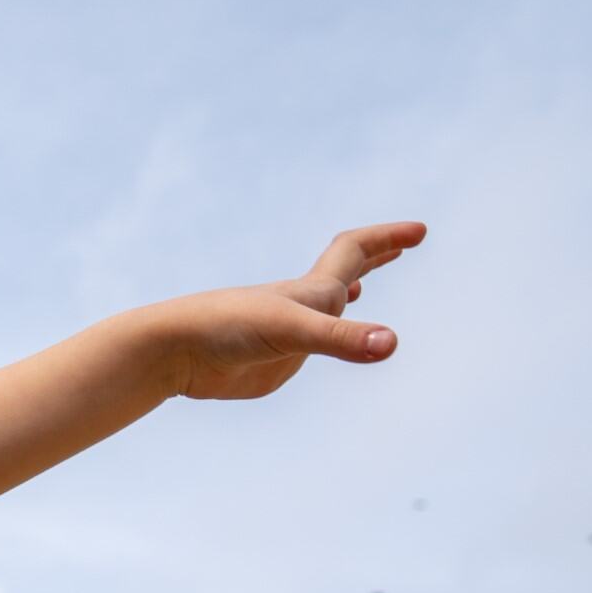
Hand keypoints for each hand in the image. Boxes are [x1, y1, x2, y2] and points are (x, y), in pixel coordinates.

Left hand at [152, 221, 423, 400]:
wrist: (172, 352)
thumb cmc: (223, 329)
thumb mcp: (290, 331)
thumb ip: (341, 339)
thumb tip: (390, 344)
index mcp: (309, 291)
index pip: (355, 251)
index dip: (387, 239)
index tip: (419, 231)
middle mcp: (300, 306)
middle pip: (343, 270)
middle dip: (376, 254)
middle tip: (405, 243)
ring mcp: (286, 333)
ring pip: (323, 307)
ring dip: (345, 291)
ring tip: (357, 286)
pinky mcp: (271, 361)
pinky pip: (305, 345)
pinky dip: (320, 335)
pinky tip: (317, 338)